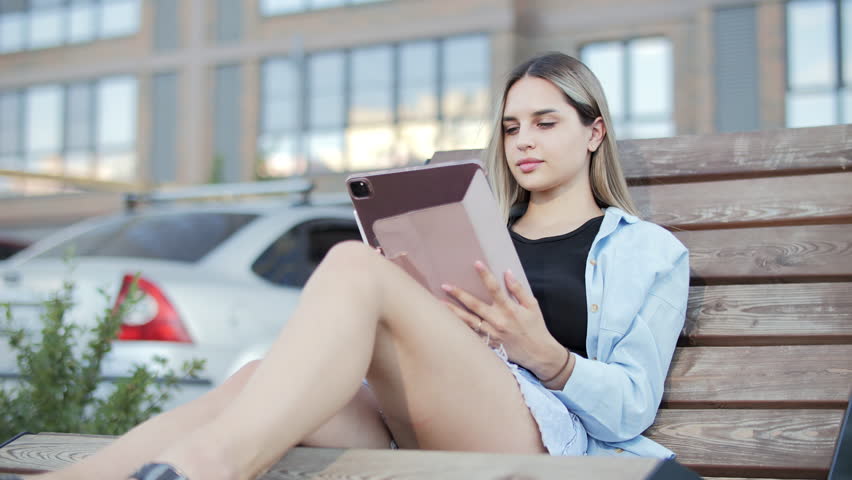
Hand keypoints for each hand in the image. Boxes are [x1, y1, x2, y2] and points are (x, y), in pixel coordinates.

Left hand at [441, 261, 559, 370]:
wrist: (538, 354)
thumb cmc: (536, 328)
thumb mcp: (532, 306)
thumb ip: (518, 289)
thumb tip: (507, 272)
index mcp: (510, 309)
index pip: (495, 289)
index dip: (485, 275)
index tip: (476, 263)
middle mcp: (498, 321)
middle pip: (475, 305)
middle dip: (459, 294)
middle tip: (445, 285)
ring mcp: (492, 334)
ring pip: (468, 321)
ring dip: (453, 312)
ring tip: (440, 304)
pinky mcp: (489, 344)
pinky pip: (471, 335)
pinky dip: (460, 328)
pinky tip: (448, 323)